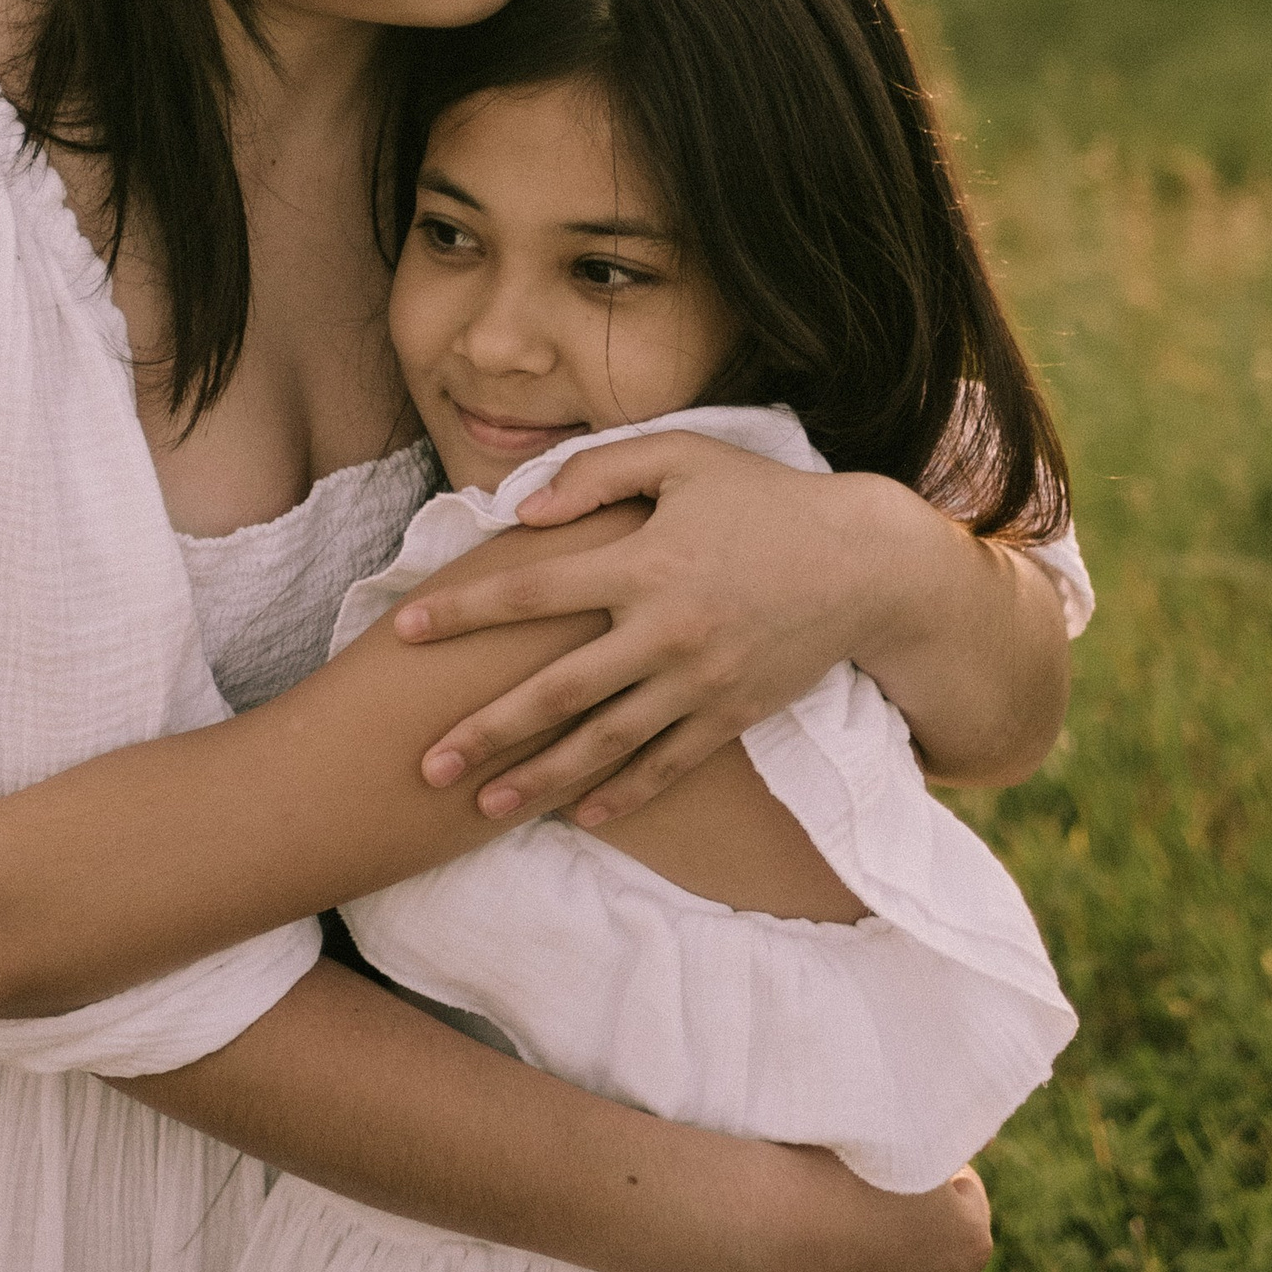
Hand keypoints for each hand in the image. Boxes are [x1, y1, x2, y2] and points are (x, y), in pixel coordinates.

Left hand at [396, 437, 909, 823]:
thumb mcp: (683, 456)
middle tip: (423, 764)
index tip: (405, 630)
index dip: (465, 610)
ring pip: (606, 742)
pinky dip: (622, 793)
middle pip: (558, 690)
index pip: (533, 590)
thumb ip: (598, 473)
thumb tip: (522, 513)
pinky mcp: (732, 713)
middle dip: (487, 730)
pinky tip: (579, 814)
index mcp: (643, 562)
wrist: (866, 562)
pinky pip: (667, 763)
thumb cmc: (764, 499)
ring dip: (540, 779)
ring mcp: (700, 680)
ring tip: (482, 807)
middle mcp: (665, 629)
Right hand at [730, 1158, 990, 1271]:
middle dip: (911, 1244)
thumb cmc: (814, 1167)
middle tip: (855, 1218)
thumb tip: (970, 1144)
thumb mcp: (888, 1136)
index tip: (886, 1174)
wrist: (754, 1224)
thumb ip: (931, 1153)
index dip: (927, 1184)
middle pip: (943, 1265)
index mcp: (967, 1236)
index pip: (964, 1202)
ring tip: (840, 1268)